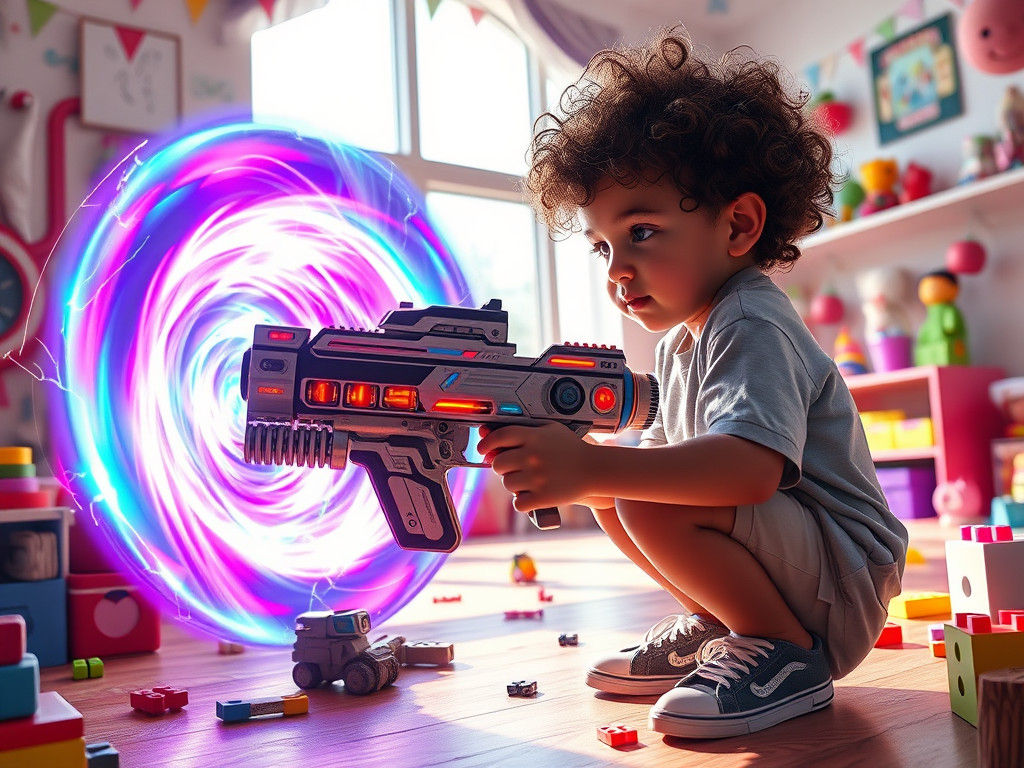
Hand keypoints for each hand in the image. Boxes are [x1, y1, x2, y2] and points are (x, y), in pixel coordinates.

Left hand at [477, 423, 595, 512]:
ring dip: (514, 484)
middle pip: (498, 464)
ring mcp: (537, 477)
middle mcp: (532, 456)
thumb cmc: (572, 449)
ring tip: (528, 481)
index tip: (483, 449)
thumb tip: (491, 437)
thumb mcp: (551, 430)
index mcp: (533, 437)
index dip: (486, 442)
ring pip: (507, 484)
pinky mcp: (542, 497)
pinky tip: (532, 495)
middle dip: (502, 467)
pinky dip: (523, 501)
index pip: (499, 437)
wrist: (595, 469)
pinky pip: (518, 502)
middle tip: (513, 468)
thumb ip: (524, 430)